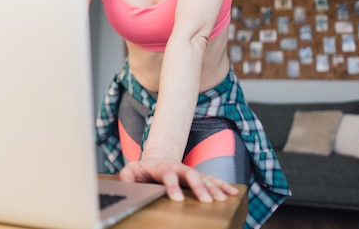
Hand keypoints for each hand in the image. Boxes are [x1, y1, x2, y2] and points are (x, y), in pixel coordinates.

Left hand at [119, 154, 239, 202]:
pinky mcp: (199, 176)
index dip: (172, 186)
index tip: (177, 199)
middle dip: (199, 187)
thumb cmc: (144, 169)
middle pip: (191, 174)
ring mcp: (190, 171)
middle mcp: (179, 167)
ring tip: (221, 199)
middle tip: (206, 200)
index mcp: (162, 167)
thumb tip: (126, 183)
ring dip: (214, 188)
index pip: (168, 174)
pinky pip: (213, 180)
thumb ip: (127, 176)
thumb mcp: (132, 170)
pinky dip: (223, 186)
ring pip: (204, 177)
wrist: (158, 158)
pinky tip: (233, 193)